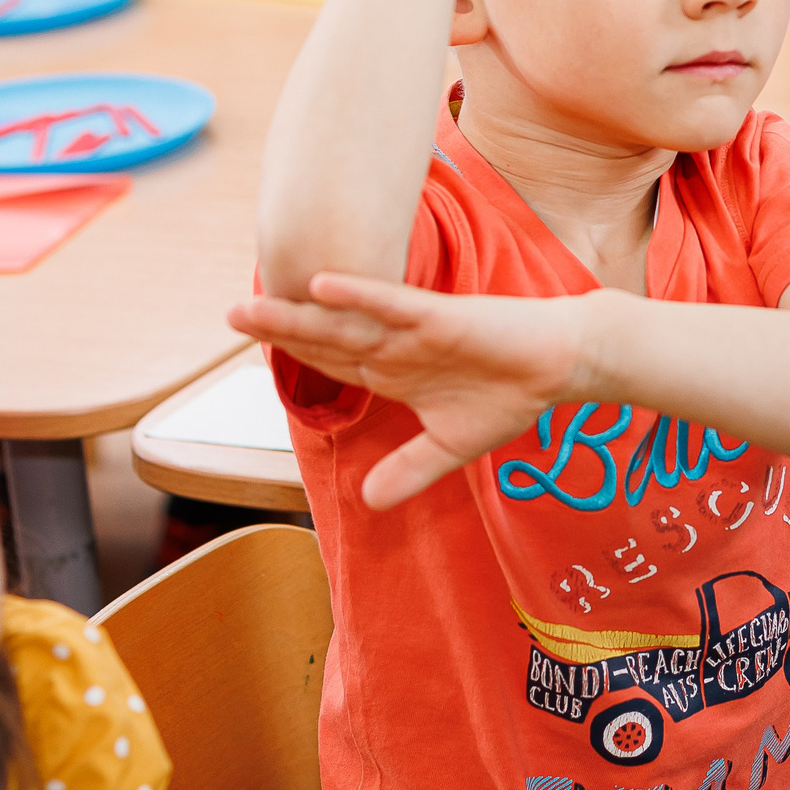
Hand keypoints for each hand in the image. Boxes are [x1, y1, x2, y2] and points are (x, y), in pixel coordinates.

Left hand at [229, 273, 593, 507]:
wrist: (560, 365)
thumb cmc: (508, 394)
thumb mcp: (448, 446)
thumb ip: (408, 471)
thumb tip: (369, 504)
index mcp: (392, 370)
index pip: (330, 362)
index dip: (291, 354)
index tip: (248, 347)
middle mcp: (394, 346)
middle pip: (325, 338)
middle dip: (278, 329)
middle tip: (229, 317)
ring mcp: (414, 330)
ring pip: (346, 321)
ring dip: (299, 314)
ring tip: (251, 306)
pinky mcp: (442, 318)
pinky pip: (393, 303)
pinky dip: (359, 294)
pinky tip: (321, 285)